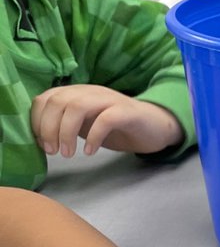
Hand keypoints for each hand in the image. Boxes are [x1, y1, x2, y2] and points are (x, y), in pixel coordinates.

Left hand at [31, 84, 182, 156]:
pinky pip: (106, 119)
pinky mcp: (128, 112)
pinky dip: (93, 136)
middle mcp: (91, 92)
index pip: (46, 98)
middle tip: (53, 152)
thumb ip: (64, 123)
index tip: (41, 144)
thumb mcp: (85, 123)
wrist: (156, 126)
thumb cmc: (117, 127)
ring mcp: (110, 100)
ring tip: (68, 154)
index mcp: (77, 93)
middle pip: (58, 102)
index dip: (37, 121)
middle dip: (49, 129)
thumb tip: (39, 137)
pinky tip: (90, 151)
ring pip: (77, 107)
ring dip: (66, 132)